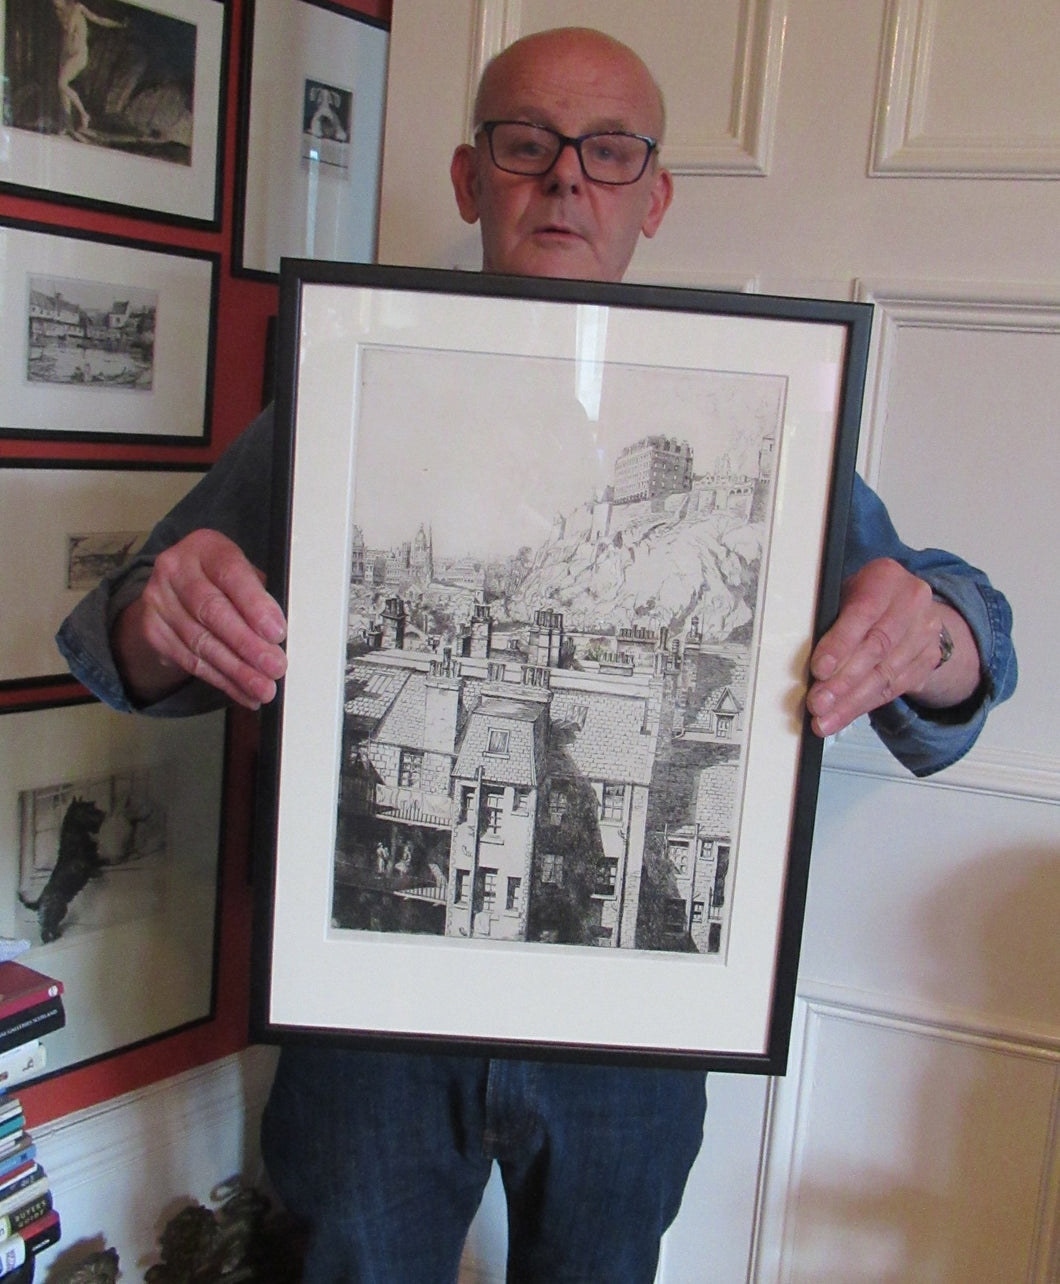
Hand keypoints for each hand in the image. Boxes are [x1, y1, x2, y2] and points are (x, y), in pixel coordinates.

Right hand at [113, 529, 286, 709]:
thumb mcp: (243, 574)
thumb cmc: (224, 581)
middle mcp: (175, 569)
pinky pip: (190, 661)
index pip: (231, 574)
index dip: (255, 605)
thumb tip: (279, 633)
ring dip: (237, 670)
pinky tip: (243, 692)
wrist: (174, 589)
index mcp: (205, 547)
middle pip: (212, 611)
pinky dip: (222, 681)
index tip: (277, 632)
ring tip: (263, 688)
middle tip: (275, 667)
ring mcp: (159, 600)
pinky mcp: (153, 630)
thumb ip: (261, 595)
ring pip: (201, 642)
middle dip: (247, 644)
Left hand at [806, 558, 979, 737]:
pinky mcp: (928, 659)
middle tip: (818, 702)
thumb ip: (830, 617)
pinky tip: (843, 716)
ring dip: (851, 701)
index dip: (840, 644)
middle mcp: (912, 602)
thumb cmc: (865, 598)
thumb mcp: (846, 593)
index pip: (863, 614)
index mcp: (886, 578)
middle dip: (843, 681)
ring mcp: (925, 632)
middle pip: (876, 649)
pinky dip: (864, 705)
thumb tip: (802, 654)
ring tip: (825, 718)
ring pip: (885, 674)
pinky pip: (894, 688)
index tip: (818, 669)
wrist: (908, 607)